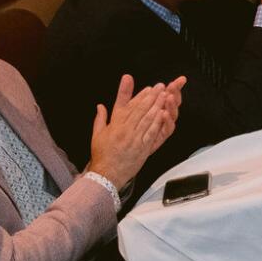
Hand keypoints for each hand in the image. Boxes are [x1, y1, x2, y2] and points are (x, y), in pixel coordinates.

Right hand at [86, 73, 181, 188]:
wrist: (106, 174)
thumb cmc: (102, 155)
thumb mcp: (96, 135)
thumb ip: (100, 119)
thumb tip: (100, 106)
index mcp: (114, 125)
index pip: (124, 106)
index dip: (135, 95)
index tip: (144, 86)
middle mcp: (124, 129)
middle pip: (139, 109)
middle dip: (150, 96)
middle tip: (159, 86)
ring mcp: (134, 138)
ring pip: (147, 118)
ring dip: (157, 105)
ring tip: (164, 95)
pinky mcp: (142, 147)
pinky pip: (151, 132)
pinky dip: (158, 121)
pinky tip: (164, 113)